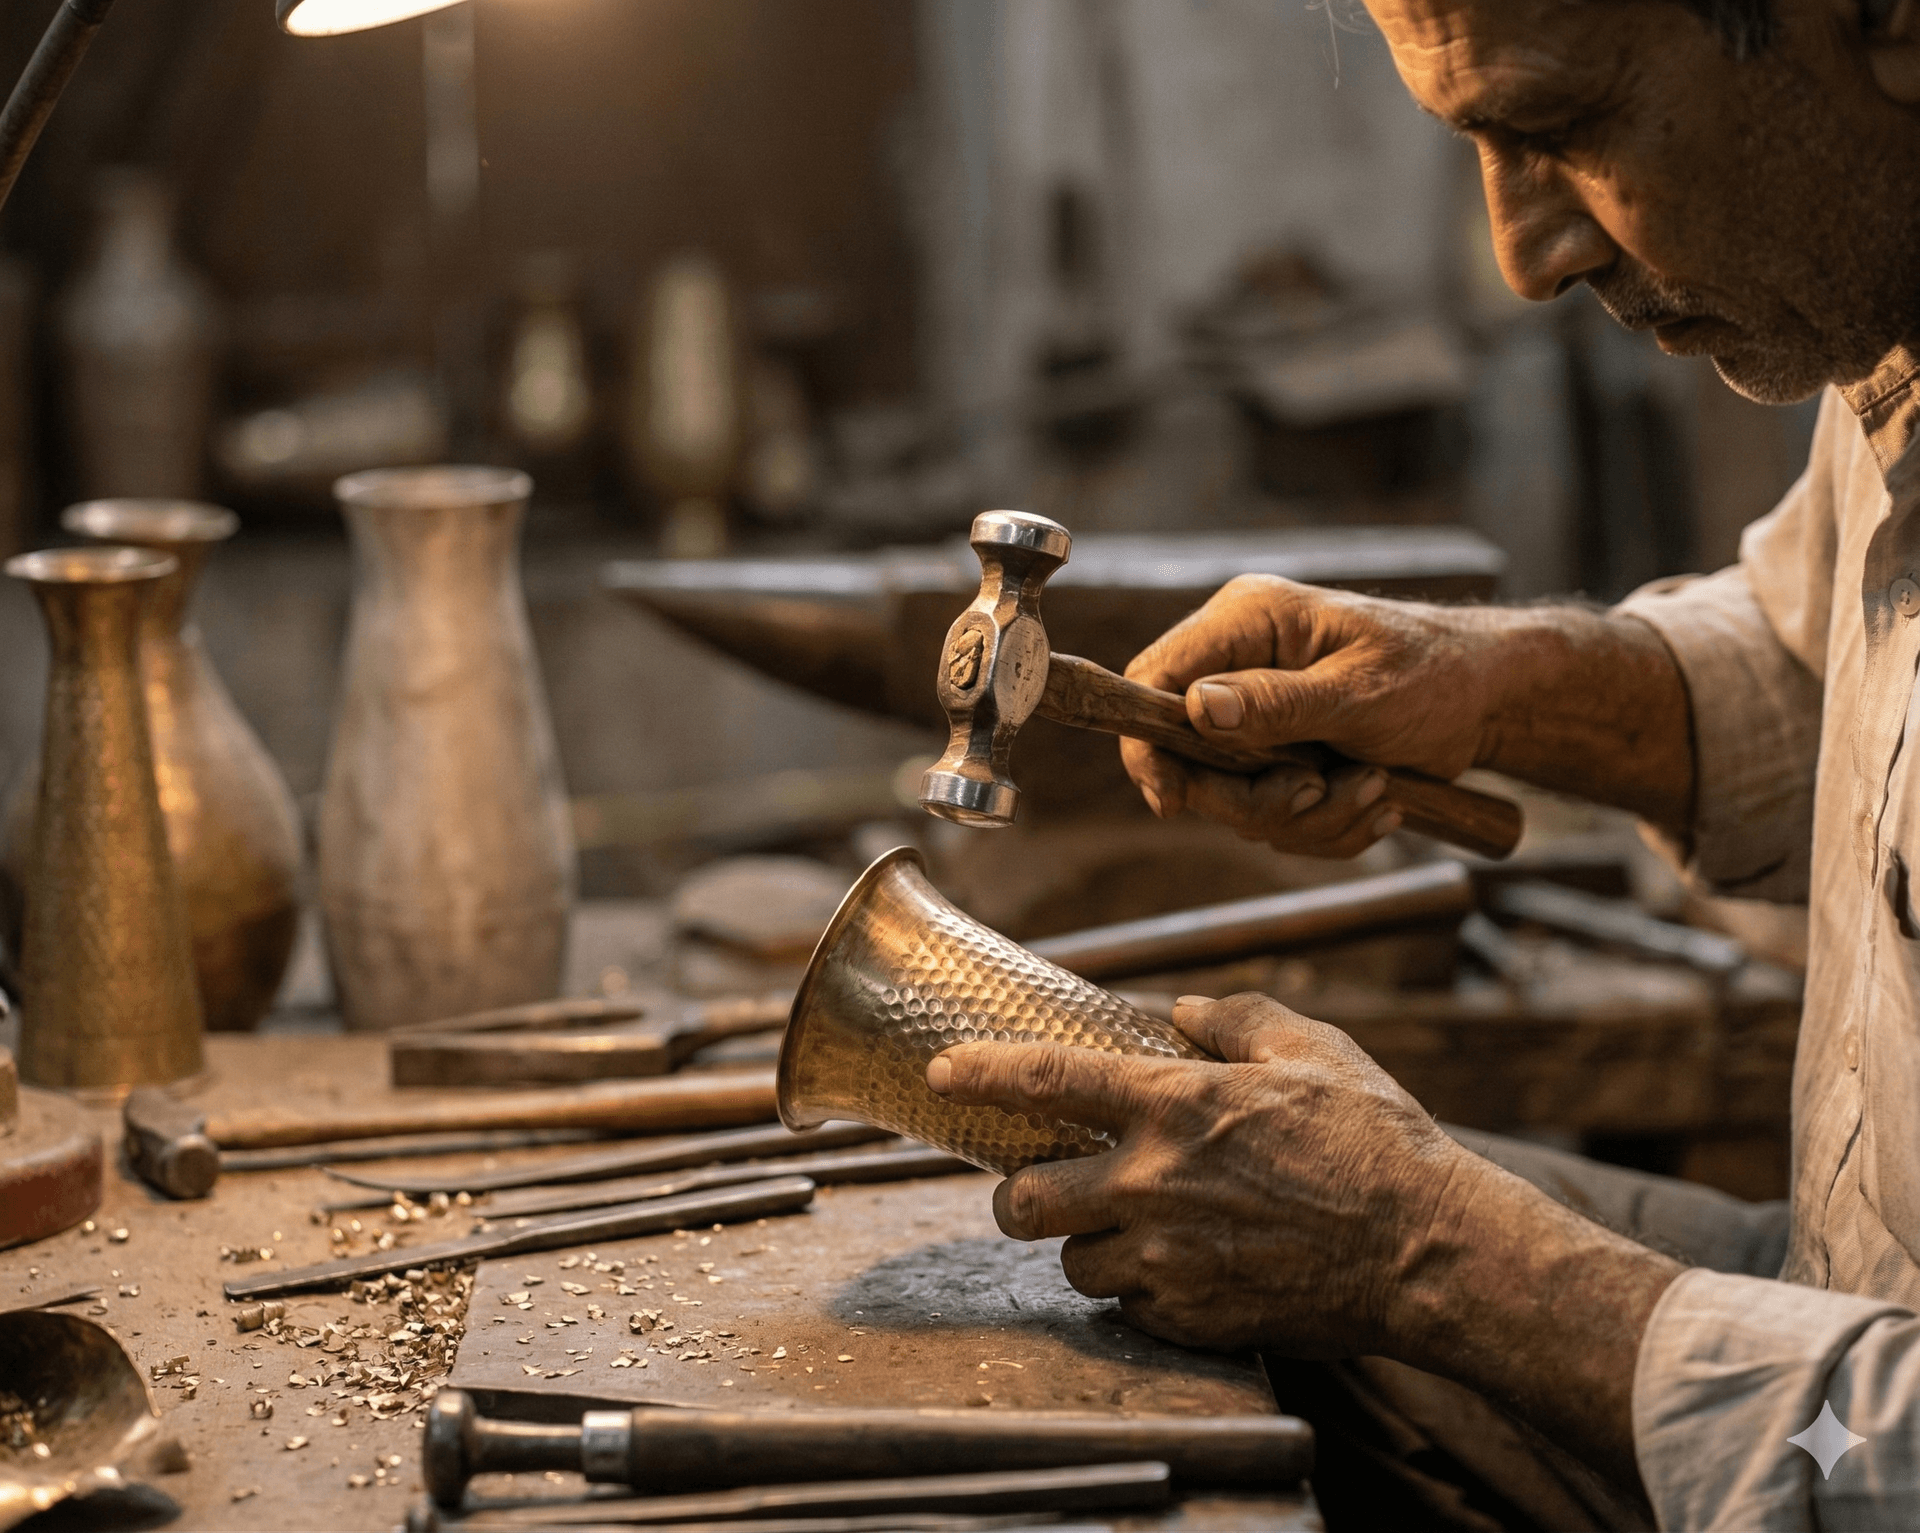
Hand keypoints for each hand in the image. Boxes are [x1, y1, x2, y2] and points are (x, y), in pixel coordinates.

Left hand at [926, 993, 1681, 1484]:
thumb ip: (1236, 1020)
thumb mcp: (1313, 1050)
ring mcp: (1167, 1260)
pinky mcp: (1192, 1318)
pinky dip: (1139, 1290)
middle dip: (1019, 1193)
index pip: (1045, 1080)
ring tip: (1133, 1228)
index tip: (941, 1072)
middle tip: (1046, 1183)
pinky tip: (1180, 1267)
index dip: (981, 1072)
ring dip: (1087, 1244)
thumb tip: (1183, 1010)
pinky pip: (1128, 1309)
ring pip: (1072, 1262)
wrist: (1430, 1251)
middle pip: (1021, 1201)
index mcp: (1174, 1106)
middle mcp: (1152, 1185)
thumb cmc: (1376, 1141)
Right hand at [1120, 576, 1506, 855]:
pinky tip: (1376, 798)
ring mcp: (1256, 715)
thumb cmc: (1434, 675)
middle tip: (1321, 792)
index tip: (1173, 801)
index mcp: (1247, 621)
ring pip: (1234, 800)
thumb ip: (1277, 702)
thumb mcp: (1361, 691)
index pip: (1155, 679)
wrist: (1486, 702)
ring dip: (1308, 815)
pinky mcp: (1277, 756)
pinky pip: (1273, 817)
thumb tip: (1198, 709)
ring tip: (1375, 788)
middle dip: (1258, 797)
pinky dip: (1326, 825)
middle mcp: (1239, 664)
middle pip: (1189, 759)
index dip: (1149, 746)